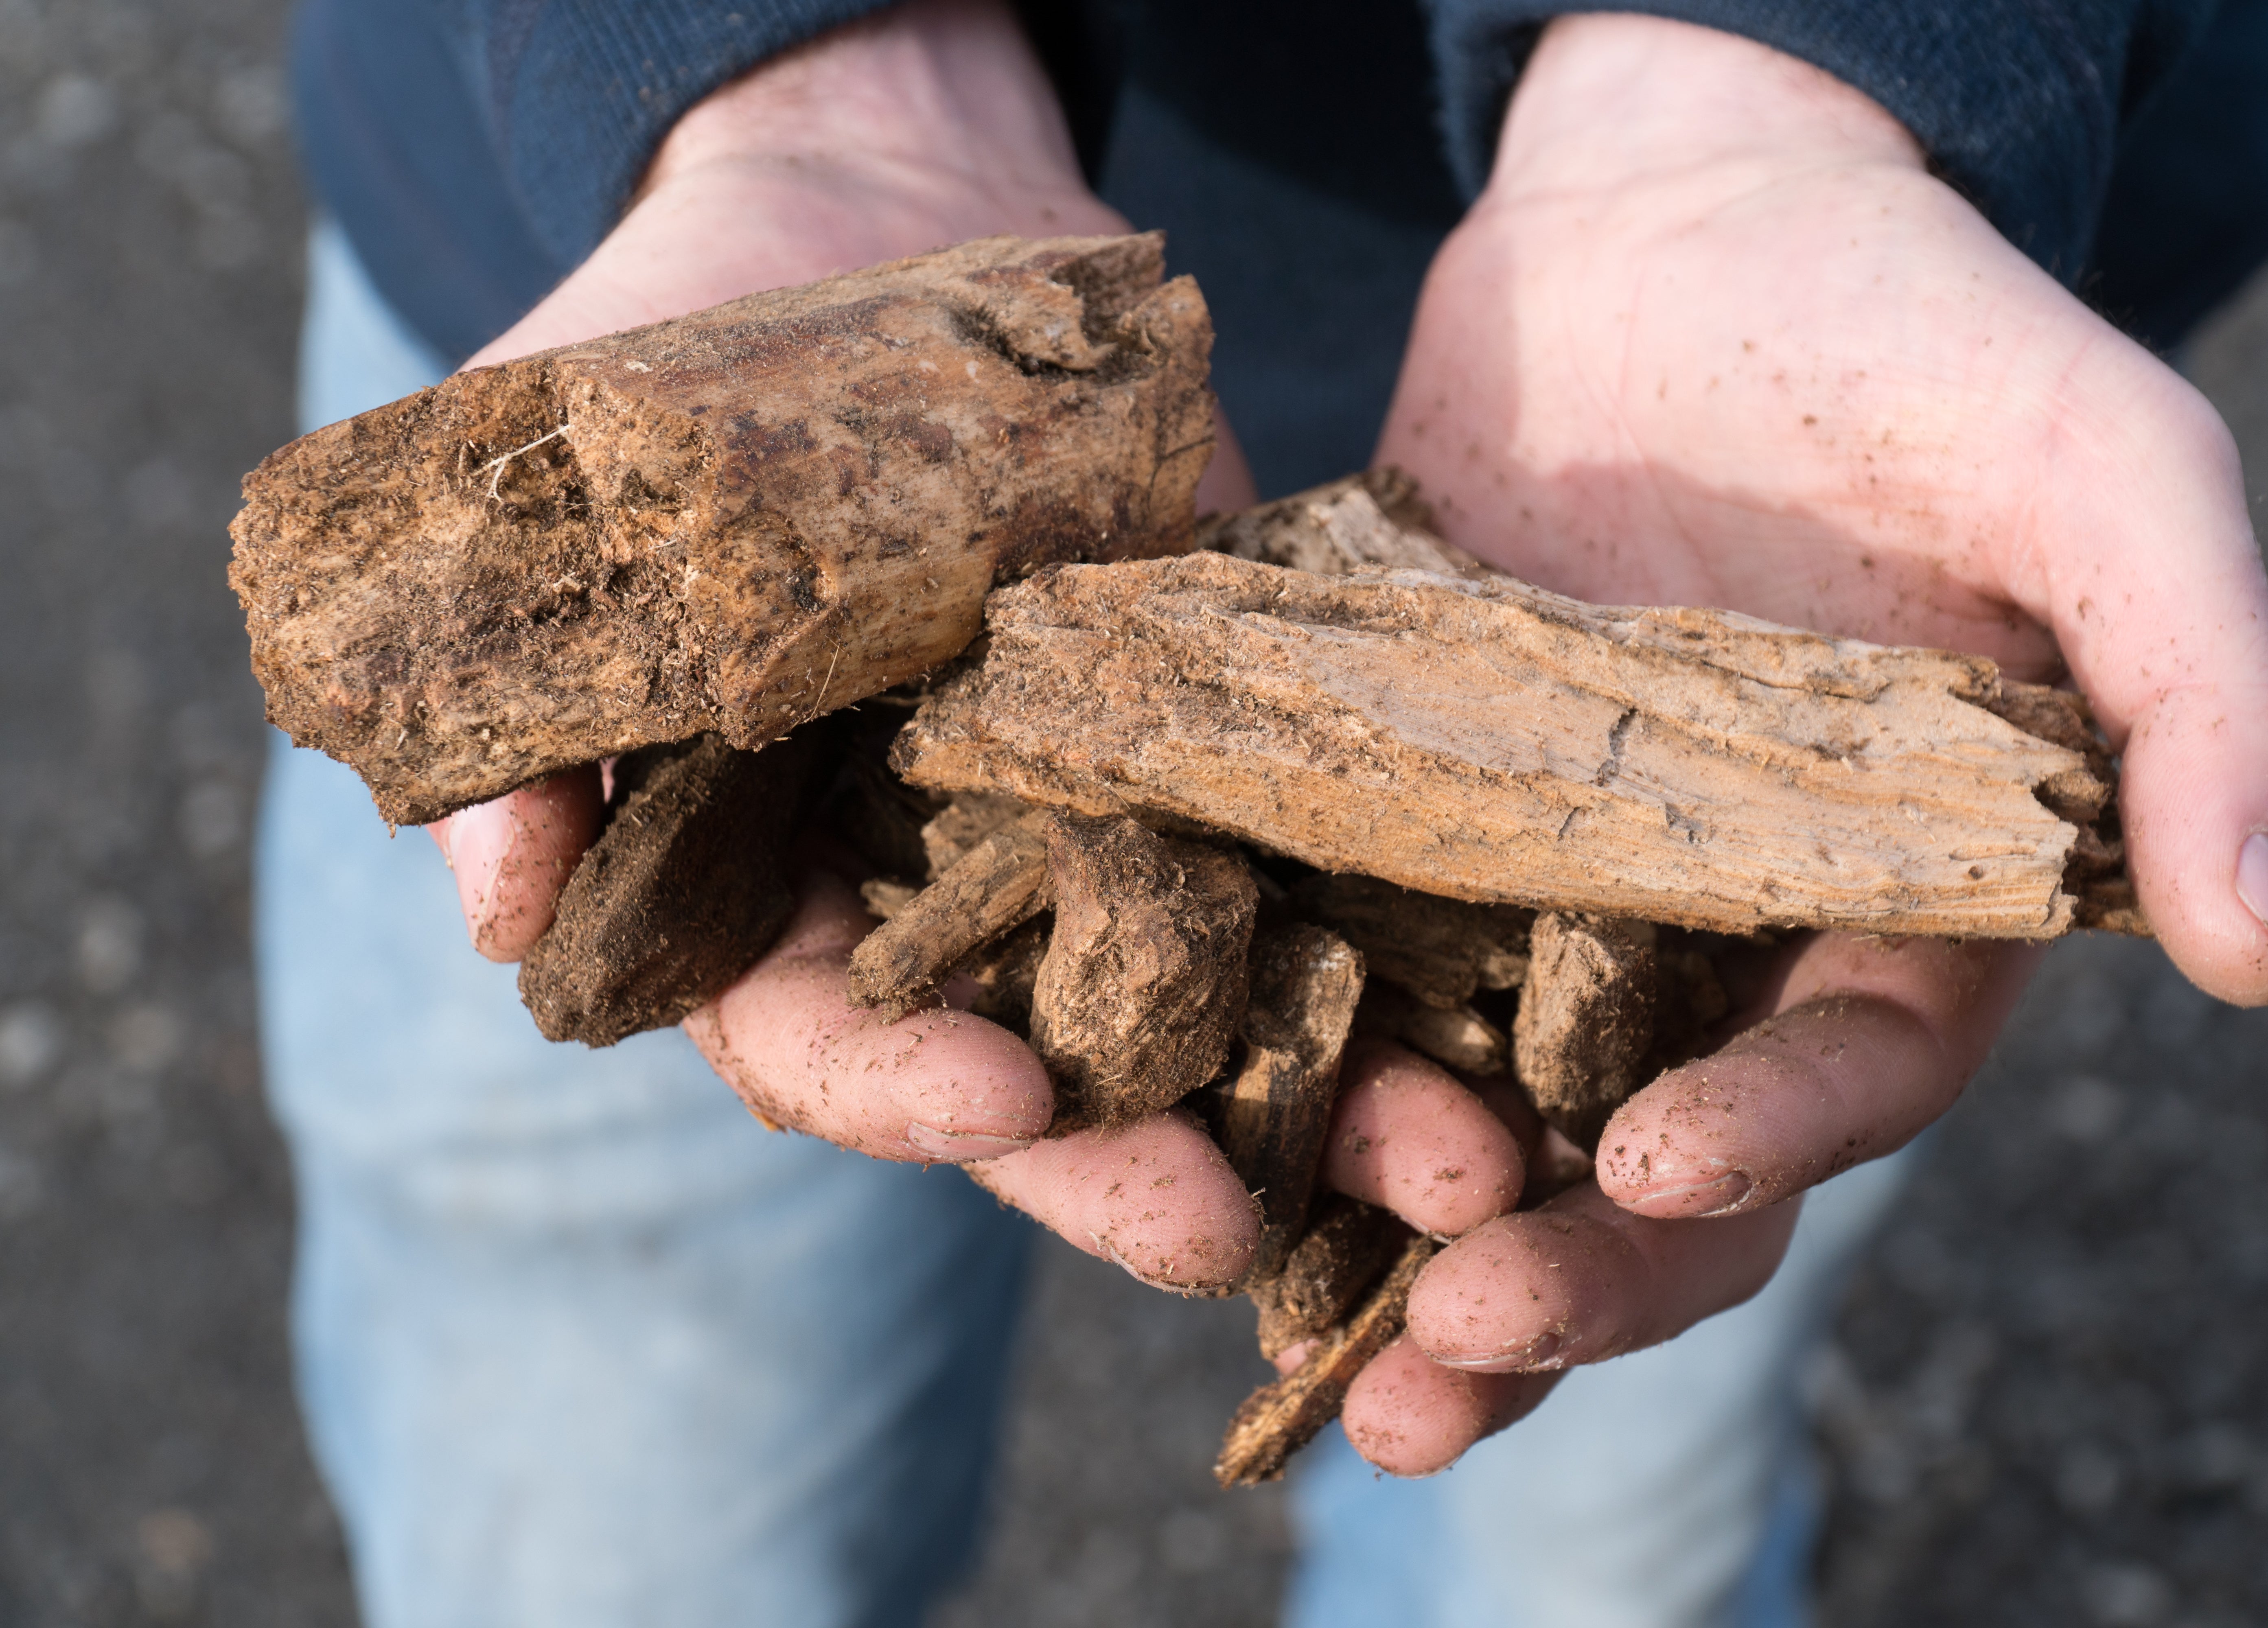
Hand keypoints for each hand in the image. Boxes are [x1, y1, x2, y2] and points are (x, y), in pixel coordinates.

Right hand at [411, 0, 1509, 1292]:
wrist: (877, 212)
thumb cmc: (682, 346)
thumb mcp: (560, 495)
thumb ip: (520, 706)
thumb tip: (505, 905)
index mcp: (760, 879)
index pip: (812, 1038)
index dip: (894, 1089)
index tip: (999, 1106)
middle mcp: (929, 892)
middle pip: (1023, 1077)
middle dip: (1122, 1164)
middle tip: (1234, 1234)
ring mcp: (1087, 828)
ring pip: (1197, 1011)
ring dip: (1309, 1101)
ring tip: (1442, 1166)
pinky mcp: (1213, 742)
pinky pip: (1315, 866)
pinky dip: (1400, 945)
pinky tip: (1503, 1005)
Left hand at [1332, 14, 2267, 1470]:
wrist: (1682, 225)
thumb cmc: (1923, 331)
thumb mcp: (2103, 471)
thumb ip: (2199, 690)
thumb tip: (2262, 943)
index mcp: (1892, 902)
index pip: (1840, 1075)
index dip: (1762, 1141)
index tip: (1655, 1169)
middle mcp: (1714, 934)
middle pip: (1652, 1160)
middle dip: (1573, 1270)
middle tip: (1460, 1349)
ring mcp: (1541, 888)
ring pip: (1486, 1118)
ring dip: (1411, 1244)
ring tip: (1341, 1365)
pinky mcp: (1396, 813)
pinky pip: (1340, 974)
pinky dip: (1285, 1074)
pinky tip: (1203, 1154)